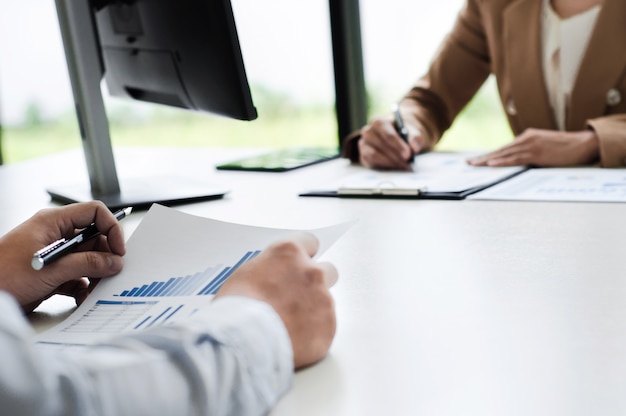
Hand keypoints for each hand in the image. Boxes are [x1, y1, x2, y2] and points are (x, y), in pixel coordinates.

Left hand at [0, 201, 125, 311]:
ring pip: (87, 259)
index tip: (119, 249)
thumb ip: (87, 264)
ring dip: (95, 275)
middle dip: (105, 257)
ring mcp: (54, 255)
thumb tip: (114, 262)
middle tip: (111, 274)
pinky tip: (82, 297)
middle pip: (94, 239)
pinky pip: (77, 276)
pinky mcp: (51, 274)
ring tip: (96, 290)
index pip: (93, 213)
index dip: (111, 228)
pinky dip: (83, 287)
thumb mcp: (51, 269)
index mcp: (53, 222)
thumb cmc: (3, 275)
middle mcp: (55, 235)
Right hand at [214, 233, 337, 368]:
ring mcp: (323, 300)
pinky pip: (324, 329)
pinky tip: (293, 341)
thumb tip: (273, 279)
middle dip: (315, 284)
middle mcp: (311, 272)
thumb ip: (270, 271)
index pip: (309, 242)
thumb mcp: (245, 275)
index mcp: (289, 254)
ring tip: (288, 327)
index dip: (304, 256)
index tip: (299, 266)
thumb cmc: (236, 309)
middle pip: (327, 271)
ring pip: (325, 303)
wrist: (243, 341)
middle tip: (296, 299)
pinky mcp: (328, 327)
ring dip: (312, 312)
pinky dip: (313, 335)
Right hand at [358, 113, 429, 169]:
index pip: (387, 135)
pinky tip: (395, 168)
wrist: (397, 135)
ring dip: (389, 163)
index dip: (398, 145)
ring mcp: (364, 144)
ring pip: (374, 156)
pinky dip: (384, 167)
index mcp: (379, 122)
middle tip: (407, 164)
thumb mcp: (412, 130)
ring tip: (403, 167)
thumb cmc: (403, 132)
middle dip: (395, 156)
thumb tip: (414, 147)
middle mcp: (368, 132)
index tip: (408, 154)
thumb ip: (415, 137)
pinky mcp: (363, 156)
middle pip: (380, 146)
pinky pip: (371, 164)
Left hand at [467, 128, 599, 166]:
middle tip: (468, 163)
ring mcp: (531, 145)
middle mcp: (526, 138)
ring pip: (505, 154)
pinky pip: (516, 158)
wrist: (583, 144)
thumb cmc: (565, 148)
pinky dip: (503, 161)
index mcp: (527, 136)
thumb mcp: (544, 147)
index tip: (476, 160)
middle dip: (483, 157)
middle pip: (500, 150)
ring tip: (474, 165)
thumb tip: (517, 163)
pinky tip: (492, 164)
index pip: (504, 148)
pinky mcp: (537, 153)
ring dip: (488, 160)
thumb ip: (530, 152)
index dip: (489, 154)